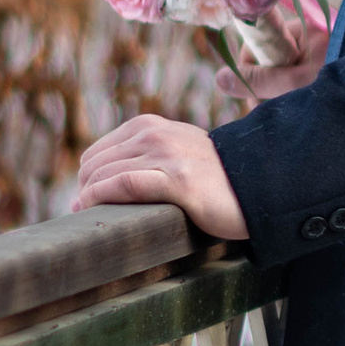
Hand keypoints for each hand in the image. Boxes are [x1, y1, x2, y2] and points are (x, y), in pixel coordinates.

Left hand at [74, 116, 247, 240]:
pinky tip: (94, 210)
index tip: (88, 205)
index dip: (86, 181)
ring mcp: (166, 155)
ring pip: (104, 175)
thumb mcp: (175, 154)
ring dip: (89, 200)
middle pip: (94, 165)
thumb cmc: (213, 179)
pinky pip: (124, 184)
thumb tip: (103, 183)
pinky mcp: (178, 180)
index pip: (96, 153)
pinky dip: (100, 197)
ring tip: (92, 220)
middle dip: (85, 192)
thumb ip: (145, 157)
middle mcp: (154, 134)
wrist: (259, 185)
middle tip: (90, 217)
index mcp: (149, 125)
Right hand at [218, 0, 334, 104]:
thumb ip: (258, 81)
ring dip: (279, 94)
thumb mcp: (297, 85)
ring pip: (283, 72)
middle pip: (271, 57)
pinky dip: (293, 97)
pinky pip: (297, 81)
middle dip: (266, 85)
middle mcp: (314, 38)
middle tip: (273, 108)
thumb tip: (219, 76)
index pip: (263, 37)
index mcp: (309, 29)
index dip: (251, 65)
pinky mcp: (326, 71)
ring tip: (293, 111)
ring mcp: (320, 55)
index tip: (253, 89)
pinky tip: (299, 112)